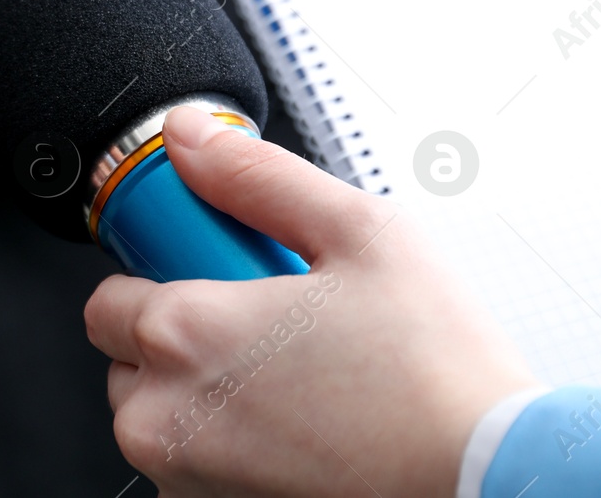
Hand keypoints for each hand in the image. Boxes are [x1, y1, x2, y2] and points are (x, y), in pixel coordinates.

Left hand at [84, 107, 535, 496]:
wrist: (493, 485)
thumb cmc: (440, 380)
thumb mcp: (359, 233)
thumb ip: (255, 176)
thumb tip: (191, 138)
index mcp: (183, 335)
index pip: (107, 296)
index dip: (165, 278)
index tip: (220, 278)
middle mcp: (166, 417)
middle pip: (128, 360)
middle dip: (183, 338)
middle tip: (269, 328)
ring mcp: (188, 479)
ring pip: (160, 419)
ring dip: (205, 396)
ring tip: (297, 380)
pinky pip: (195, 468)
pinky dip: (231, 446)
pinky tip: (305, 429)